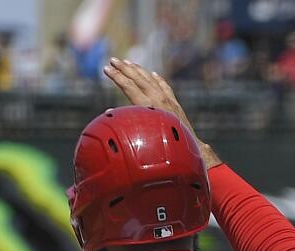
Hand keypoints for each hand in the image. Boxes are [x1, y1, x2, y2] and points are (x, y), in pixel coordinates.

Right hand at [102, 57, 222, 168]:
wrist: (188, 146)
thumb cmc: (162, 145)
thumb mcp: (141, 134)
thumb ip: (126, 121)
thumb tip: (108, 114)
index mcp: (148, 105)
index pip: (128, 86)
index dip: (116, 77)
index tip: (106, 69)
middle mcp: (158, 98)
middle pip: (138, 78)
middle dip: (124, 67)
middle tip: (113, 59)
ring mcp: (168, 99)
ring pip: (151, 79)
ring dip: (138, 70)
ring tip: (127, 62)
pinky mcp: (174, 103)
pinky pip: (164, 86)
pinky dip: (157, 79)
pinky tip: (153, 74)